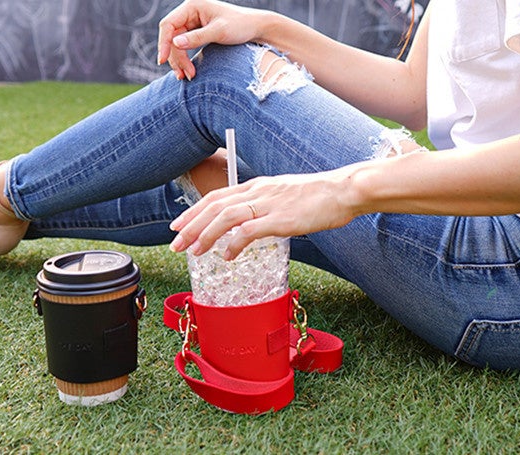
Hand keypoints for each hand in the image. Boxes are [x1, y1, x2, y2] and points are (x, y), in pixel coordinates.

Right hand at [157, 0, 267, 79]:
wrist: (255, 28)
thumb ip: (197, 37)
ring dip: (180, 61)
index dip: (164, 43)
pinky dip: (185, 59)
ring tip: (188, 76)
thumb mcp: (219, 32)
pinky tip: (188, 71)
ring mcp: (193, 22)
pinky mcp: (197, 32)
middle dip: (176, 57)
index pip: (168, 24)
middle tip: (185, 75)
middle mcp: (190, 12)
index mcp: (192, 5)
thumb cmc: (240, 26)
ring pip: (176, 44)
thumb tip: (175, 43)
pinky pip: (184, 46)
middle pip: (171, 37)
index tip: (162, 61)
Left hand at [169, 168, 360, 259]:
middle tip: (175, 243)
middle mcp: (258, 192)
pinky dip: (234, 244)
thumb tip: (248, 222)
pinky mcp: (281, 219)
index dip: (194, 211)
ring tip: (194, 252)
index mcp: (257, 186)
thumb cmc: (317, 195)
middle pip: (214, 206)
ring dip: (205, 234)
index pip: (216, 197)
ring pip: (226, 217)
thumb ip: (263, 204)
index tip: (178, 225)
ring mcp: (268, 204)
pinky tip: (228, 256)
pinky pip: (249, 231)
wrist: (343, 190)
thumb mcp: (283, 194)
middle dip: (190, 225)